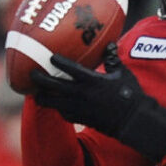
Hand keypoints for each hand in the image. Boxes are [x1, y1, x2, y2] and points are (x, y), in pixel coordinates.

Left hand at [32, 45, 165, 161]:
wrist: (133, 120)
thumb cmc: (131, 94)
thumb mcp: (123, 73)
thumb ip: (112, 59)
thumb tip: (109, 44)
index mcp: (92, 80)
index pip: (69, 68)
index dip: (57, 62)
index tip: (49, 57)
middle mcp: (82, 94)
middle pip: (54, 86)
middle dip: (41, 80)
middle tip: (31, 74)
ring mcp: (81, 108)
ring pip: (55, 103)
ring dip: (44, 98)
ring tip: (36, 94)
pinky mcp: (83, 119)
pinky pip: (65, 114)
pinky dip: (59, 109)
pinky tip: (55, 106)